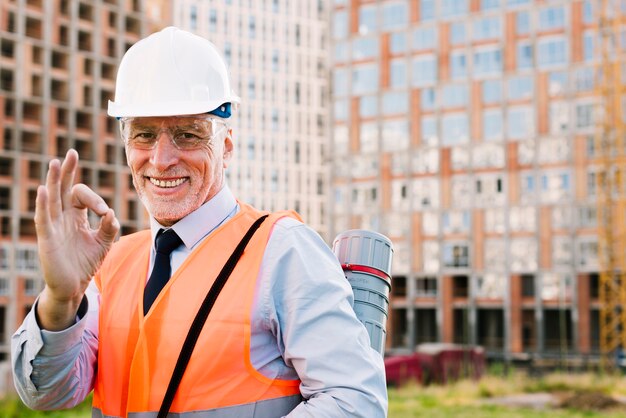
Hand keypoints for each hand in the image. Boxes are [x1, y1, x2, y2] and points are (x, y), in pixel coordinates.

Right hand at [35, 149, 119, 329]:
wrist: (74, 286)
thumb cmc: (86, 263)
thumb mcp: (104, 243)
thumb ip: (110, 228)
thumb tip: (111, 213)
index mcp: (74, 215)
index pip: (81, 195)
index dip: (94, 199)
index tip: (104, 213)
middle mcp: (61, 217)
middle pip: (63, 188)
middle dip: (68, 171)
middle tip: (72, 153)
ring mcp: (52, 226)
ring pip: (51, 198)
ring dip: (54, 180)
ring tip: (56, 162)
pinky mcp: (47, 238)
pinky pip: (43, 218)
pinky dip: (43, 203)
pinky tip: (44, 189)